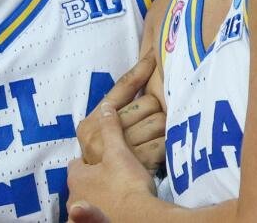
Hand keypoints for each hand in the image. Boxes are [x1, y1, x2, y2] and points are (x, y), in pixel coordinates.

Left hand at [68, 103, 158, 220]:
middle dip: (92, 180)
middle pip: (81, 185)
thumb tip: (105, 107)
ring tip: (114, 192)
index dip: (87, 161)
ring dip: (96, 197)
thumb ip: (111, 129)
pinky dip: (99, 212)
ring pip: (86, 202)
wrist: (137, 218)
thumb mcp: (119, 152)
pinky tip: (114, 209)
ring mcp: (81, 216)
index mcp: (77, 177)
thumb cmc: (126, 184)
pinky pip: (93, 216)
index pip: (76, 164)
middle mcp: (74, 197)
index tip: (100, 158)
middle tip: (110, 175)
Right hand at [76, 54, 165, 169]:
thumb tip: (143, 75)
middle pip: (147, 103)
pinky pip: (164, 142)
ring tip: (155, 139)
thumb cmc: (108, 164)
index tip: (155, 55)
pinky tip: (159, 152)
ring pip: (159, 121)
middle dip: (156, 110)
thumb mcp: (103, 137)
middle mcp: (100, 133)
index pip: (121, 88)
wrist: (107, 202)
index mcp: (91, 122)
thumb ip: (115, 112)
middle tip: (153, 121)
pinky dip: (166, 146)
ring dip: (164, 129)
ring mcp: (117, 149)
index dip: (140, 70)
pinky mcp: (136, 164)